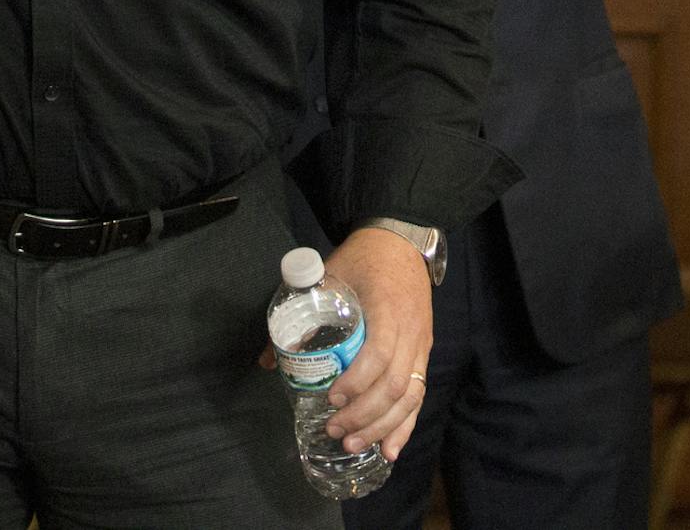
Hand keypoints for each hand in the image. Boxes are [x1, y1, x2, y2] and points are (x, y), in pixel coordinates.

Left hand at [320, 226, 431, 460]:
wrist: (401, 241)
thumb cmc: (363, 258)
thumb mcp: (328, 275)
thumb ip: (299, 313)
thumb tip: (266, 359)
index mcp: (387, 309)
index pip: (379, 354)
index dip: (357, 382)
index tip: (331, 396)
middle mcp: (411, 332)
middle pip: (395, 385)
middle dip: (364, 414)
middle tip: (333, 428)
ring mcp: (421, 345)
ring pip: (410, 396)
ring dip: (382, 426)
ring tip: (352, 443)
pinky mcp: (423, 353)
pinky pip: (419, 395)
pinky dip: (405, 426)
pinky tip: (390, 449)